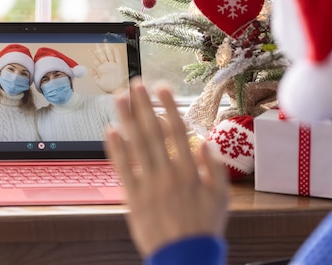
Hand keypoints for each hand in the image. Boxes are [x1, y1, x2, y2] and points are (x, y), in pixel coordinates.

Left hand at [91, 44, 125, 93]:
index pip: (96, 60)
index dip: (92, 55)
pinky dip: (117, 53)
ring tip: (105, 43)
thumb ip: (94, 75)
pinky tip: (115, 48)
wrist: (117, 90)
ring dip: (107, 49)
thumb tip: (90, 69)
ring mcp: (113, 65)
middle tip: (97, 43)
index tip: (89, 50)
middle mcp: (107, 66)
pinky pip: (118, 58)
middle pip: (102, 55)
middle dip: (99, 49)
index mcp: (102, 69)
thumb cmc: (109, 88)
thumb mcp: (98, 82)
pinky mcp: (119, 66)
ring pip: (109, 55)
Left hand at [105, 77, 227, 257]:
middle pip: (153, 132)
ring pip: (136, 145)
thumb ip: (216, 168)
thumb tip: (205, 141)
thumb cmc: (204, 228)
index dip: (167, 106)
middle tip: (135, 84)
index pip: (177, 130)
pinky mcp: (133, 198)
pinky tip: (110, 131)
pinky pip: (123, 169)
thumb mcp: (221, 197)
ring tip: (119, 99)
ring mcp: (149, 185)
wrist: (185, 259)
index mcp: (191, 171)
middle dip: (143, 105)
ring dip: (127, 119)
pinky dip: (116, 149)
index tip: (161, 88)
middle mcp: (168, 174)